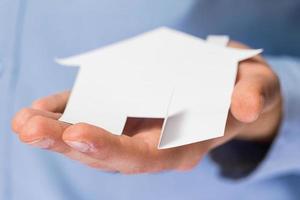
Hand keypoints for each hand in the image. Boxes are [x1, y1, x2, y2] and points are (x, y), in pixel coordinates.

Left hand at [12, 42, 281, 173]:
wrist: (227, 87)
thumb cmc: (239, 87)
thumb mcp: (255, 86)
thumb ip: (252, 95)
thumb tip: (245, 106)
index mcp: (184, 144)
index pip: (147, 157)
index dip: (113, 150)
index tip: (78, 135)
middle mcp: (155, 144)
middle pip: (109, 154)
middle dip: (69, 145)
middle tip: (29, 129)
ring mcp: (136, 129)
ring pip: (94, 139)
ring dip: (57, 132)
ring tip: (25, 121)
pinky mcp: (125, 111)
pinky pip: (93, 115)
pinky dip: (66, 112)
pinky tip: (42, 109)